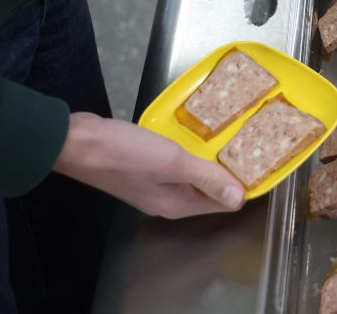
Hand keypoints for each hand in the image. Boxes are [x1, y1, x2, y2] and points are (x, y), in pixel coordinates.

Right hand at [53, 112, 245, 218]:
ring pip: (194, 173)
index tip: (261, 159)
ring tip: (231, 134)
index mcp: (177, 204)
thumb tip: (240, 197)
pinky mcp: (145, 168)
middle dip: (229, 169)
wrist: (75, 141)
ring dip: (210, 158)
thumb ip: (206, 177)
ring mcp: (156, 183)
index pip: (223, 202)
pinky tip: (199, 133)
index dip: (243, 184)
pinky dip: (190, 150)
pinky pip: (178, 162)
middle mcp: (168, 199)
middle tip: (251, 141)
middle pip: (209, 189)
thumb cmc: (122, 153)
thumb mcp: (172, 162)